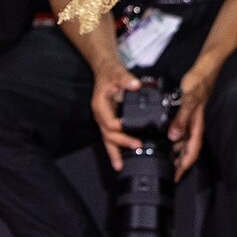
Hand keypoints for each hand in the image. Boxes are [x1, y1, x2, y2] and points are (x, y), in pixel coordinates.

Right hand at [88, 56, 140, 171]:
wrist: (104, 71)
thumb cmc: (109, 73)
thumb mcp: (117, 72)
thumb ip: (125, 78)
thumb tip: (135, 84)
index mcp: (100, 105)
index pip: (109, 121)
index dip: (120, 127)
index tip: (131, 130)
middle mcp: (100, 115)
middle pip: (108, 134)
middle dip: (121, 142)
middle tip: (136, 146)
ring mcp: (104, 119)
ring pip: (107, 139)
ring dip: (114, 152)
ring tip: (119, 165)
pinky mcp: (108, 121)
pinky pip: (110, 137)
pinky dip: (115, 148)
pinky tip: (120, 159)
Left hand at [168, 54, 220, 181]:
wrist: (208, 66)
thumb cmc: (201, 81)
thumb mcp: (189, 100)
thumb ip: (182, 118)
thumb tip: (174, 137)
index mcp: (197, 125)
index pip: (191, 152)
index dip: (183, 166)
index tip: (174, 177)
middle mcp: (196, 125)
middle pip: (187, 150)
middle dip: (177, 162)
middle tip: (164, 171)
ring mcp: (193, 119)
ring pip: (183, 140)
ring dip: (174, 150)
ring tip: (161, 158)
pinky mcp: (189, 112)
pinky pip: (180, 129)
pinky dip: (173, 136)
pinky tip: (164, 137)